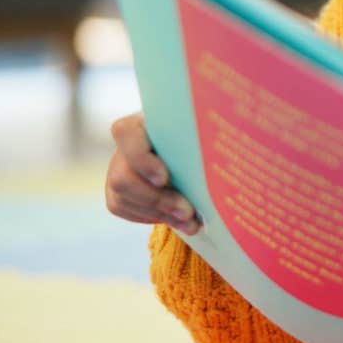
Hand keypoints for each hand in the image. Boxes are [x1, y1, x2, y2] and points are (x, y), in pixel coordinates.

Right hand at [104, 112, 200, 234]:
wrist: (192, 149)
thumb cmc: (200, 134)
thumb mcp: (200, 129)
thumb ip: (203, 133)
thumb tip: (227, 147)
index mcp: (142, 121)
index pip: (125, 134)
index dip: (141, 159)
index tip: (165, 178)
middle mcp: (124, 145)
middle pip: (123, 177)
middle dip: (157, 199)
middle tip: (187, 212)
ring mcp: (116, 168)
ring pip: (122, 198)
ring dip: (158, 213)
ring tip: (190, 221)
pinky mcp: (116, 191)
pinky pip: (124, 209)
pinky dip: (153, 217)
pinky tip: (177, 220)